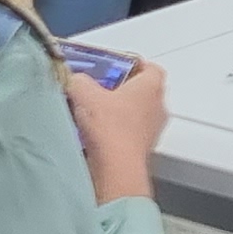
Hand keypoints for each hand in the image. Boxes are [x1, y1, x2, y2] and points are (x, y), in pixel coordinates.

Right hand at [65, 55, 169, 203]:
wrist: (116, 169)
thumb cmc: (112, 130)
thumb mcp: (85, 93)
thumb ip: (78, 80)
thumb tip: (74, 79)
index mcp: (152, 86)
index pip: (149, 67)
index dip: (130, 64)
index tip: (113, 65)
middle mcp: (158, 107)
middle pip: (141, 90)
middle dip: (120, 89)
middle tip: (100, 88)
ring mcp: (152, 130)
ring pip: (135, 114)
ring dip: (117, 112)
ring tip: (93, 113)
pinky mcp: (142, 149)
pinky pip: (129, 134)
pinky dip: (114, 133)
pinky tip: (94, 135)